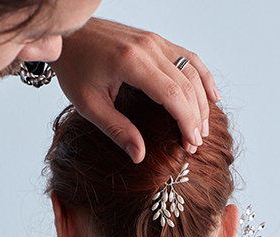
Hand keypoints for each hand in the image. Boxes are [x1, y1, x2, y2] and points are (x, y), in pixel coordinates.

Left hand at [52, 18, 219, 162]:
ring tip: (202, 128)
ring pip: (192, 70)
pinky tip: (211, 96)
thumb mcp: (89, 106)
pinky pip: (188, 57)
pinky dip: (203, 77)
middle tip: (195, 143)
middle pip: (187, 84)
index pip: (173, 95)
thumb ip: (116, 131)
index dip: (186, 122)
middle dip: (196, 117)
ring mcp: (154, 40)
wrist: (67, 36)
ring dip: (202, 101)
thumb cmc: (74, 69)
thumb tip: (140, 157)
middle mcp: (148, 47)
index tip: (190, 144)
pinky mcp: (156, 40)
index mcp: (131, 62)